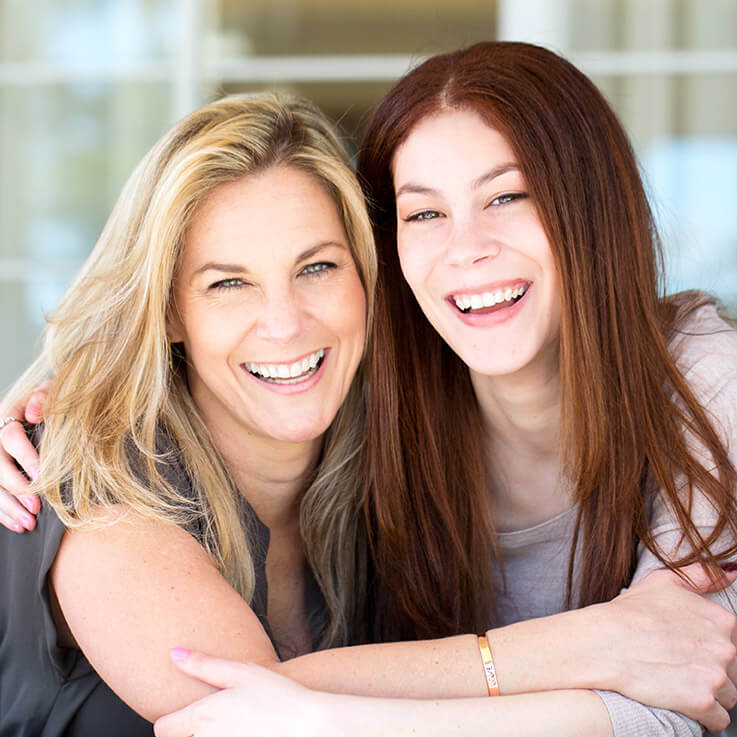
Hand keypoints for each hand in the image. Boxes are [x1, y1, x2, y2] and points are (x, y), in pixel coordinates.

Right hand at [0, 382, 46, 531]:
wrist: (33, 408)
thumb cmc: (46, 403)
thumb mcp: (48, 394)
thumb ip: (44, 398)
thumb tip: (35, 413)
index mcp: (7, 418)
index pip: (12, 438)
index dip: (26, 458)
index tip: (43, 476)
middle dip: (17, 489)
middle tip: (36, 507)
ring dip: (8, 507)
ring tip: (28, 523)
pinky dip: (2, 513)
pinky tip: (17, 525)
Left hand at [154, 650, 328, 736]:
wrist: (307, 726)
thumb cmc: (277, 696)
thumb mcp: (241, 671)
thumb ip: (203, 665)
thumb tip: (174, 654)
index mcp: (202, 716)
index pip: (162, 729)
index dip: (171, 720)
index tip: (185, 714)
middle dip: (195, 731)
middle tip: (222, 717)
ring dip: (215, 735)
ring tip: (240, 725)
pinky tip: (250, 732)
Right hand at [600, 563, 736, 731]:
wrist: (603, 642)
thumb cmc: (628, 612)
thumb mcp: (664, 582)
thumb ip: (702, 576)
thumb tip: (729, 574)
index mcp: (720, 619)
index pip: (732, 643)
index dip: (707, 647)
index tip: (685, 648)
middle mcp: (724, 647)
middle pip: (733, 671)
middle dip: (710, 671)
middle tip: (679, 666)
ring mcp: (715, 675)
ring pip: (728, 696)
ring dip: (709, 694)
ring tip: (679, 684)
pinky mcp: (702, 701)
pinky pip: (718, 719)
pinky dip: (705, 717)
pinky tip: (683, 703)